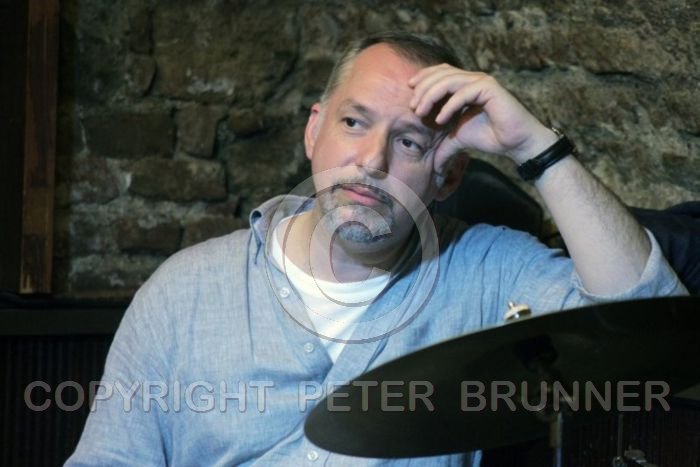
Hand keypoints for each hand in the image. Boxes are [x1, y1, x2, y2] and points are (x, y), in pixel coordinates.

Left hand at [408, 64, 557, 170]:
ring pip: (449, 80)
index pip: (440, 72)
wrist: (516, 143)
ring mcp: (482, 82)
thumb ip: (443, 146)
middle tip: (412, 107)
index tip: (409, 93)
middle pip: (441, 73)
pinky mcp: (490, 88)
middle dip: (423, 89)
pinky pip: (463, 93)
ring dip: (431, 95)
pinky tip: (440, 120)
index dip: (423, 78)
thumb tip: (432, 166)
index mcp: (465, 85)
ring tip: (421, 112)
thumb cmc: (490, 137)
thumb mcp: (459, 139)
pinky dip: (448, 106)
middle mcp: (473, 79)